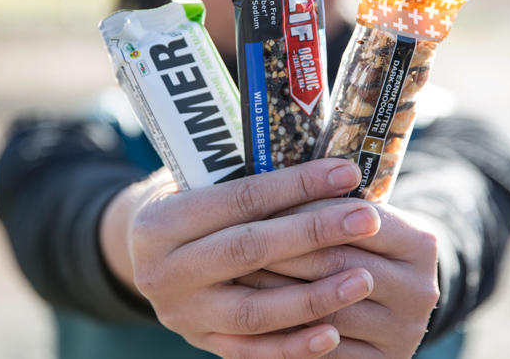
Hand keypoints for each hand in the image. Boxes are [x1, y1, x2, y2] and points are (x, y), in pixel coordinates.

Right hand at [100, 159, 382, 357]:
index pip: (239, 200)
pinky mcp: (202, 342)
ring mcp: (183, 314)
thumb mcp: (197, 181)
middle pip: (250, 252)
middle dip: (314, 234)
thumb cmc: (186, 203)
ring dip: (314, 296)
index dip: (297, 186)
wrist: (142, 254)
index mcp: (159, 222)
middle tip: (367, 219)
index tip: (346, 174)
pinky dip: (294, 346)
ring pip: (255, 311)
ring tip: (364, 278)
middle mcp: (164, 273)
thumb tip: (325, 169)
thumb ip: (245, 178)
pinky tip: (334, 333)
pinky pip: (253, 351)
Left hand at [236, 201, 439, 357]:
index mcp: (420, 243)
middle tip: (231, 241)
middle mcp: (420, 289)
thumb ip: (330, 208)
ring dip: (276, 293)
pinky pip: (326, 353)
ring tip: (235, 277)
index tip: (258, 204)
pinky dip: (287, 336)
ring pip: (326, 309)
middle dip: (281, 251)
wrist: (392, 305)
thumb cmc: (361, 248)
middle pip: (337, 263)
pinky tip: (253, 319)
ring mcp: (403, 331)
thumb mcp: (359, 223)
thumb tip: (271, 186)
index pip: (352, 218)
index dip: (302, 211)